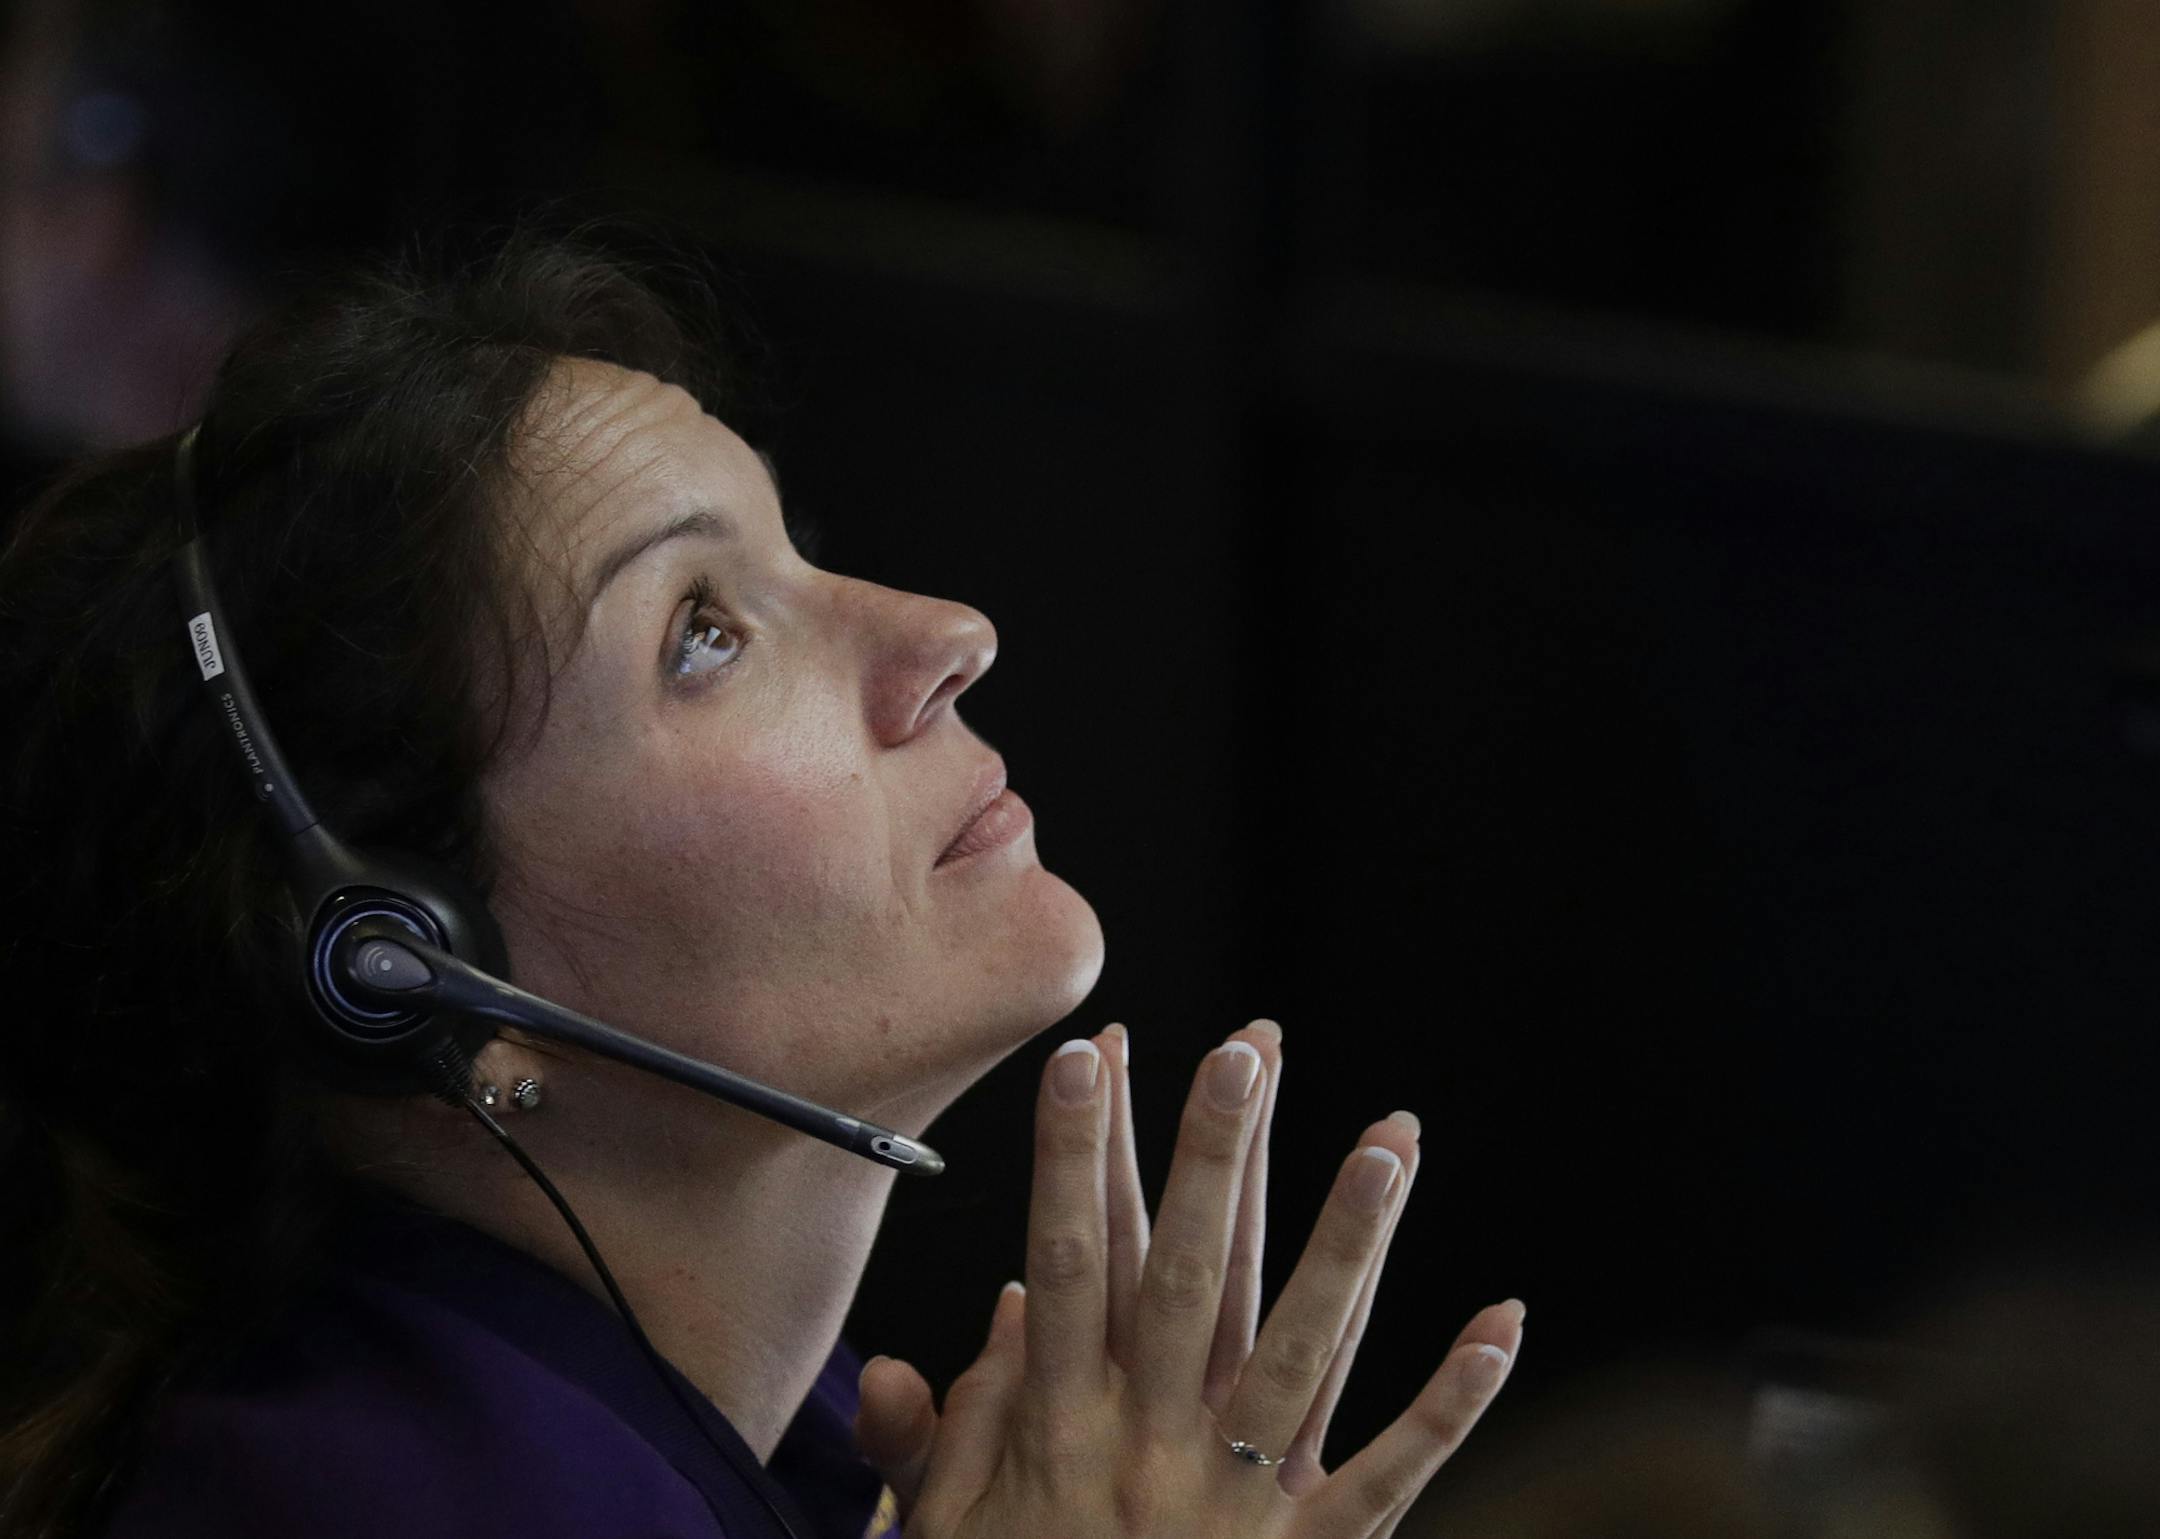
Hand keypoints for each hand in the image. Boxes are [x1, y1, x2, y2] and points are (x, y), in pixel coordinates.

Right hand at [858, 1026, 1523, 1537]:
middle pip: (1190, 1282)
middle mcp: (1151, 1450)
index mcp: (1061, 1430)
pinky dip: (1449, 1403)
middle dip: (1215, 1159)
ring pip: (1304, 1354)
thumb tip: (1014, 1300)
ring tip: (1389, 1143)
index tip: (1088, 1052)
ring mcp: (1236, 1505)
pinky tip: (1500, 1323)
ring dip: (1351, 1242)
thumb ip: (963, 1415)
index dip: (1076, 1157)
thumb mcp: (946, 1525)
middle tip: (1243, 1052)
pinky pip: (1388, 1478)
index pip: (1070, 1263)